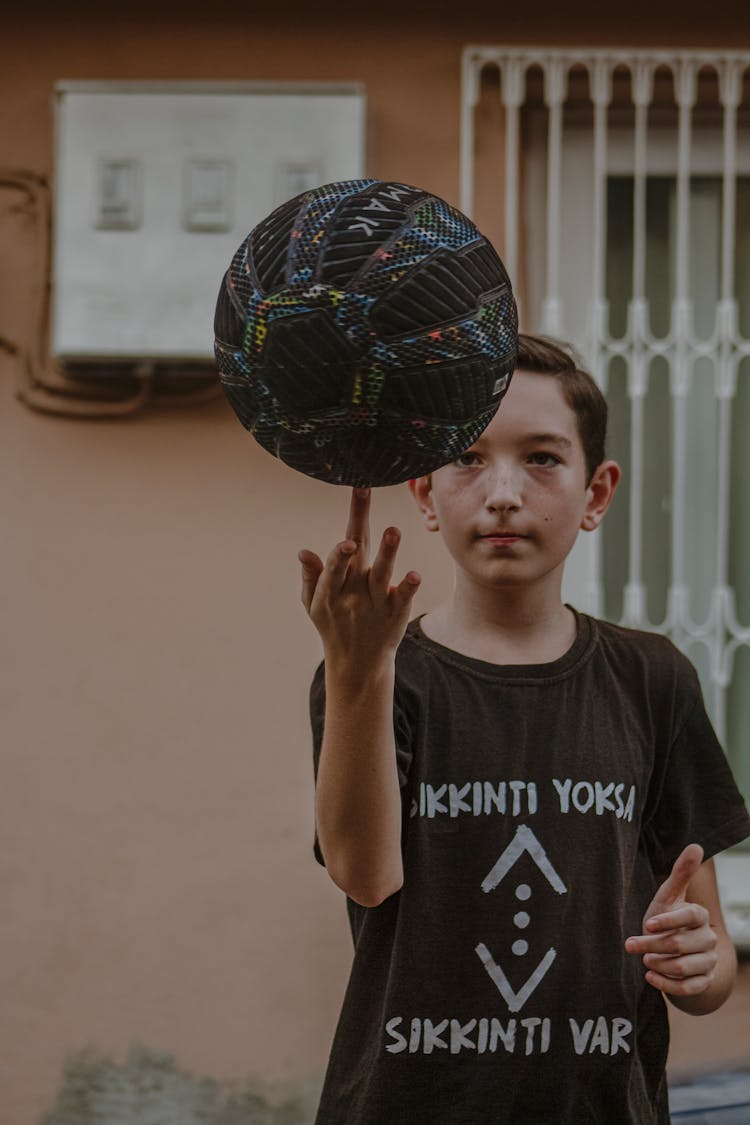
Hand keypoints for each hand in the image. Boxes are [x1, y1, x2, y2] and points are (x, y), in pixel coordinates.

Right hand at [298, 488, 420, 667]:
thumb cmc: (334, 623)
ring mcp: (376, 602)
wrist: (357, 664)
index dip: (339, 553)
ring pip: (381, 574)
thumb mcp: (315, 605)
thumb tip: (303, 552)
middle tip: (363, 494)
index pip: (334, 565)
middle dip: (358, 523)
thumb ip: (311, 577)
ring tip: (393, 530)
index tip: (345, 538)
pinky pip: (403, 597)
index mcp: (331, 589)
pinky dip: (408, 587)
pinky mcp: (396, 611)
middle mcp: (353, 593)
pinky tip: (414, 574)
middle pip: (356, 556)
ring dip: (387, 552)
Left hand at [625, 844, 717, 998]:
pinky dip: (667, 984)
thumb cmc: (669, 919)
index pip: (689, 916)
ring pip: (682, 967)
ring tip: (644, 959)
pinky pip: (688, 987)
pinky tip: (650, 977)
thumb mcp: (669, 896)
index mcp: (700, 916)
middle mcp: (708, 939)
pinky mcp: (704, 981)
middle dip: (651, 945)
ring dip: (658, 964)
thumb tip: (696, 845)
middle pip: (679, 945)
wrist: (676, 950)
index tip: (646, 925)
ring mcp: (708, 962)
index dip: (667, 921)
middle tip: (631, 944)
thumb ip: (681, 873)